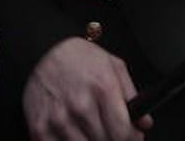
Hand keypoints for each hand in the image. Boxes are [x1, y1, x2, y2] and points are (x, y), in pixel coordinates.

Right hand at [23, 38, 149, 140]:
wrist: (43, 51)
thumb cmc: (79, 58)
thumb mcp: (114, 66)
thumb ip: (131, 96)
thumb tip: (144, 123)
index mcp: (102, 89)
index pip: (123, 132)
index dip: (132, 138)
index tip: (132, 136)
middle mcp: (81, 106)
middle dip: (113, 139)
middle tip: (112, 131)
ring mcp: (59, 119)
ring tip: (93, 130)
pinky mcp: (40, 128)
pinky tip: (74, 133)